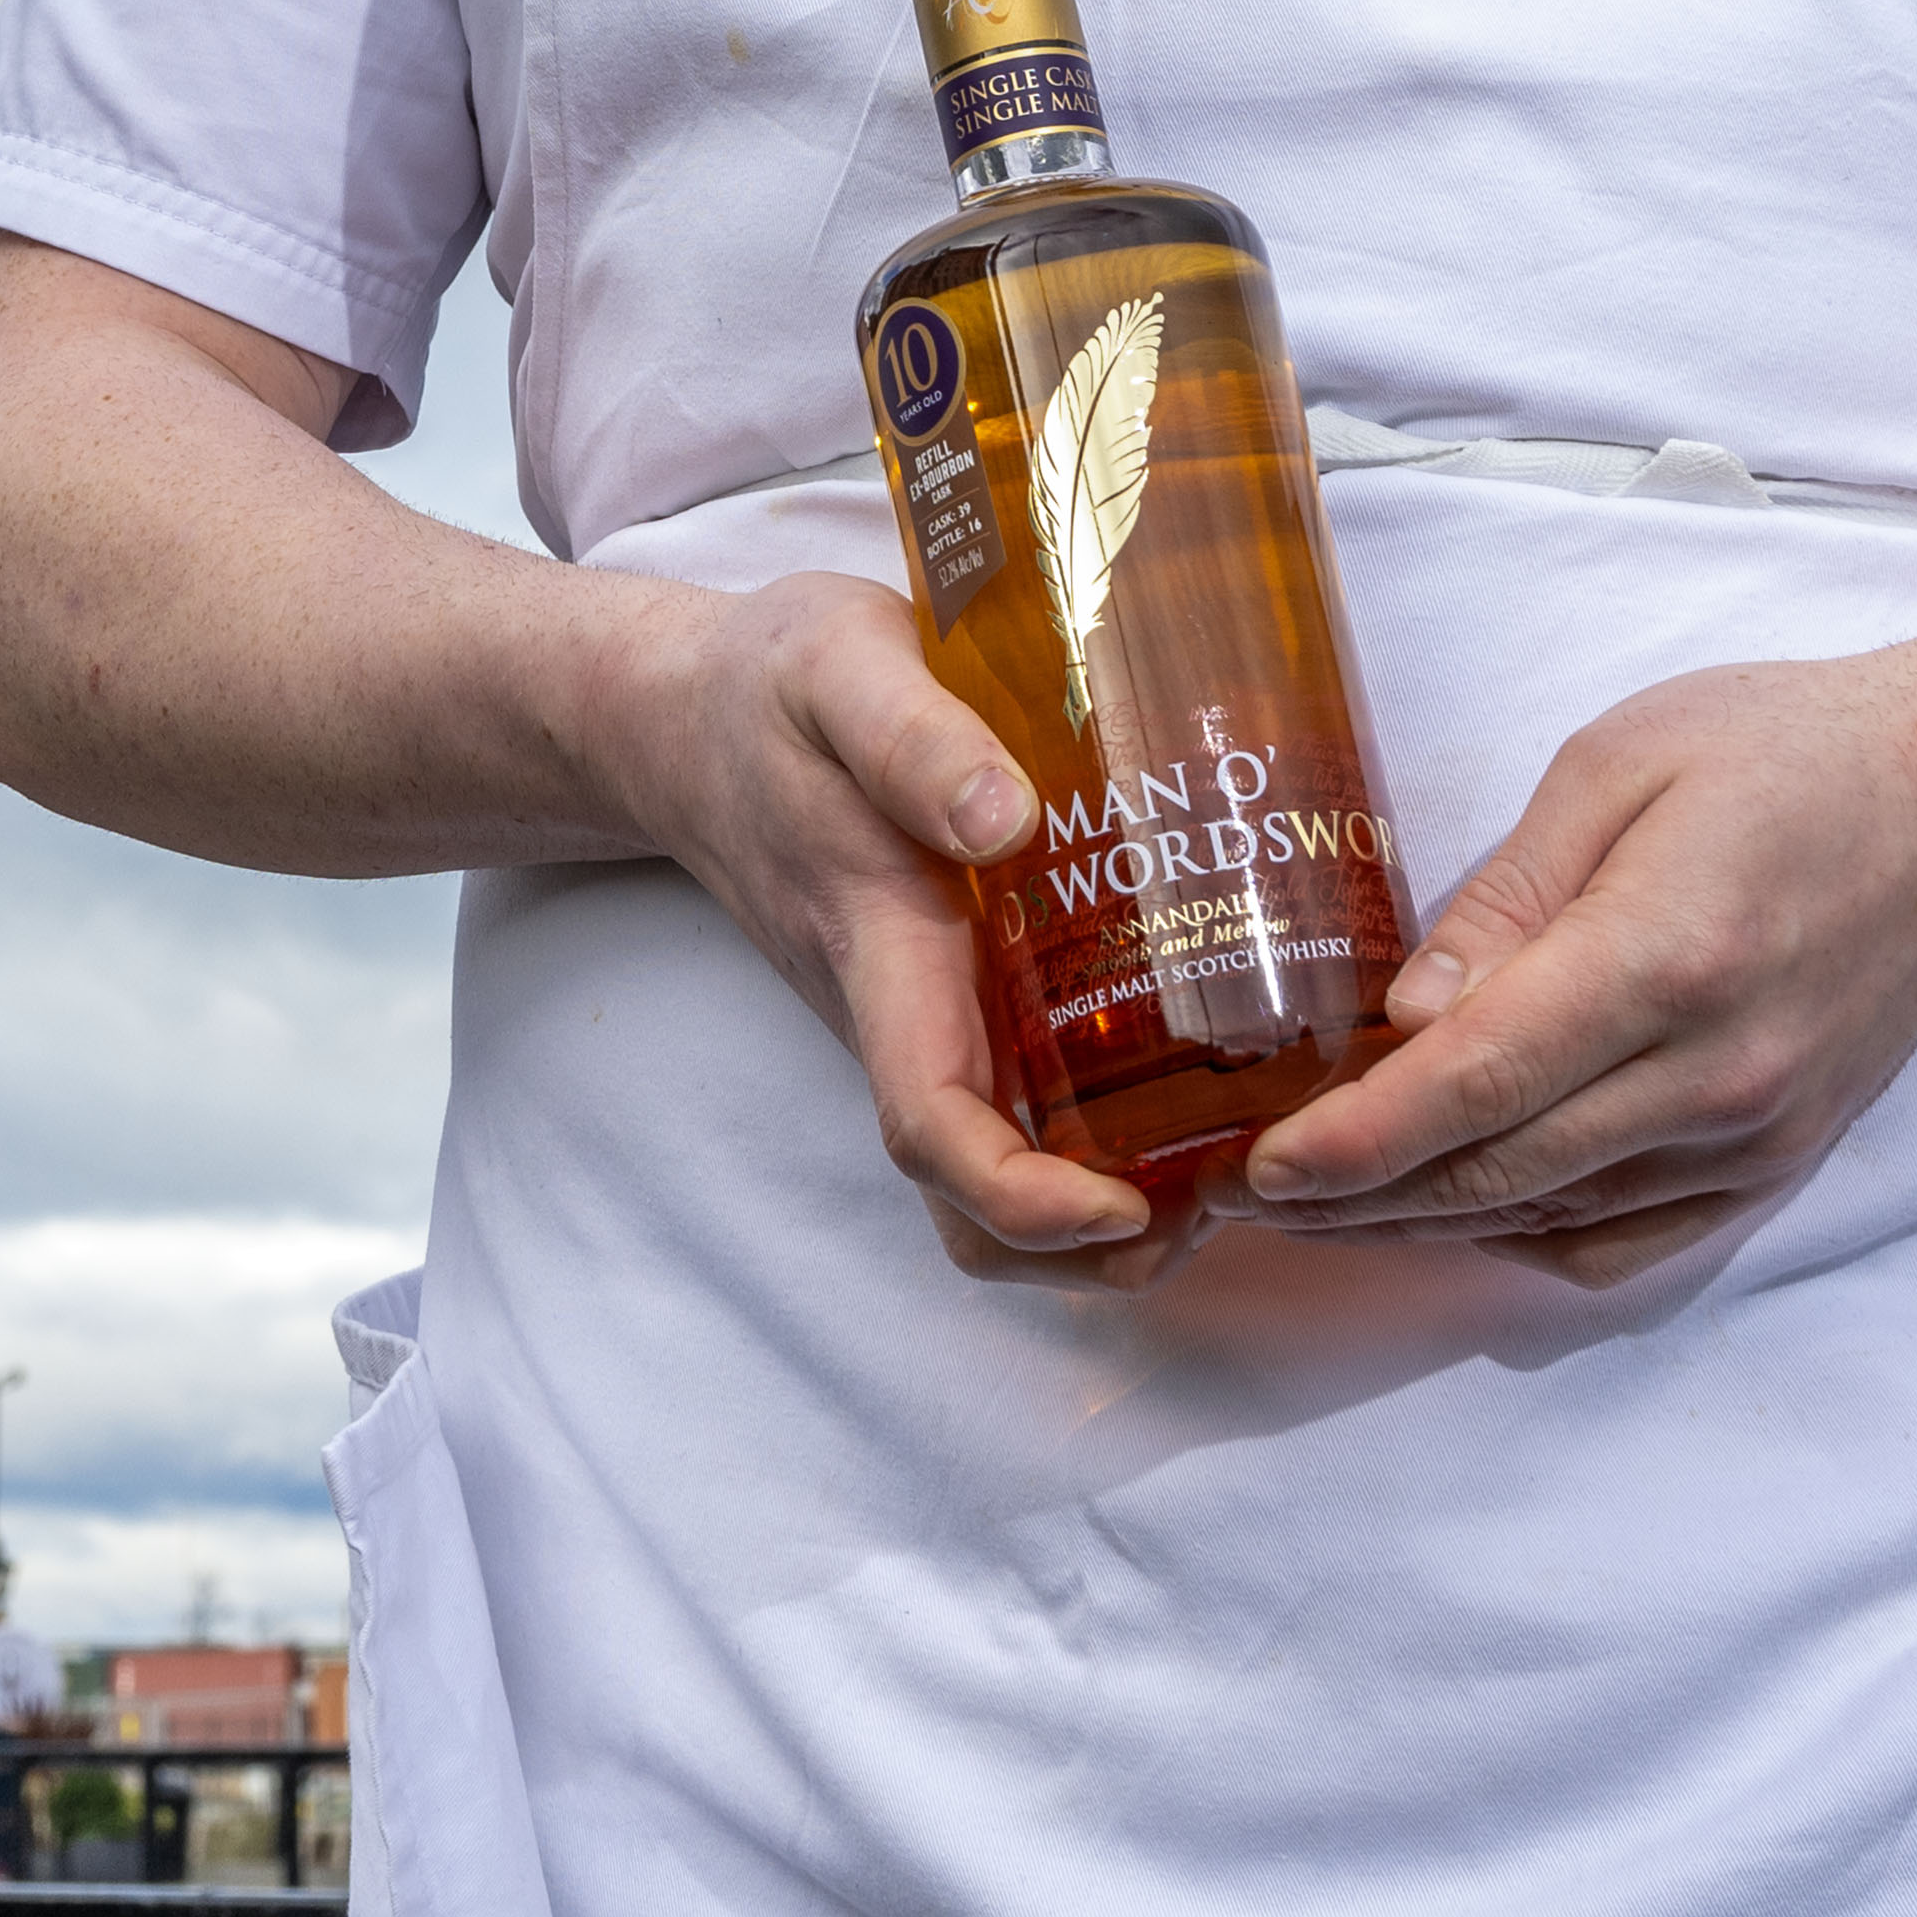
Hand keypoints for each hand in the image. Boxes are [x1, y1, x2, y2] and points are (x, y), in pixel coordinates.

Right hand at [599, 569, 1184, 1287]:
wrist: (687, 711)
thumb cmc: (771, 685)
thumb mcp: (839, 667)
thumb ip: (912, 736)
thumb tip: (1005, 819)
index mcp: (879, 949)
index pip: (931, 1127)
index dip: (1026, 1200)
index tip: (1131, 1201)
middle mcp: (900, 1014)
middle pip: (969, 1205)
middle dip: (1088, 1250)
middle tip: (1226, 1194)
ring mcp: (919, 1018)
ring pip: (991, 1175)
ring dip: (1099, 1215)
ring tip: (1229, 1159)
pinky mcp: (942, 998)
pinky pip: (1010, 1109)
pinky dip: (1094, 1140)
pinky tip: (1191, 1082)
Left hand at [1224, 638, 1916, 1287]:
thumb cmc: (1785, 752)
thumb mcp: (1619, 763)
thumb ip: (1507, 895)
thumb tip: (1409, 1016)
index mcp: (1666, 957)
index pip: (1479, 1086)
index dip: (1356, 1144)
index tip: (1255, 1169)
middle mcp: (1716, 1074)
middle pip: (1497, 1173)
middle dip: (1353, 1201)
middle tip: (1235, 1197)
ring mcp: (1756, 1134)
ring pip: (1551, 1218)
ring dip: (1421, 1225)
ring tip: (1316, 1208)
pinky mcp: (1780, 1162)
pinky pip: (1628, 1240)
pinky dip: (1527, 1239)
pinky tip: (1456, 1210)